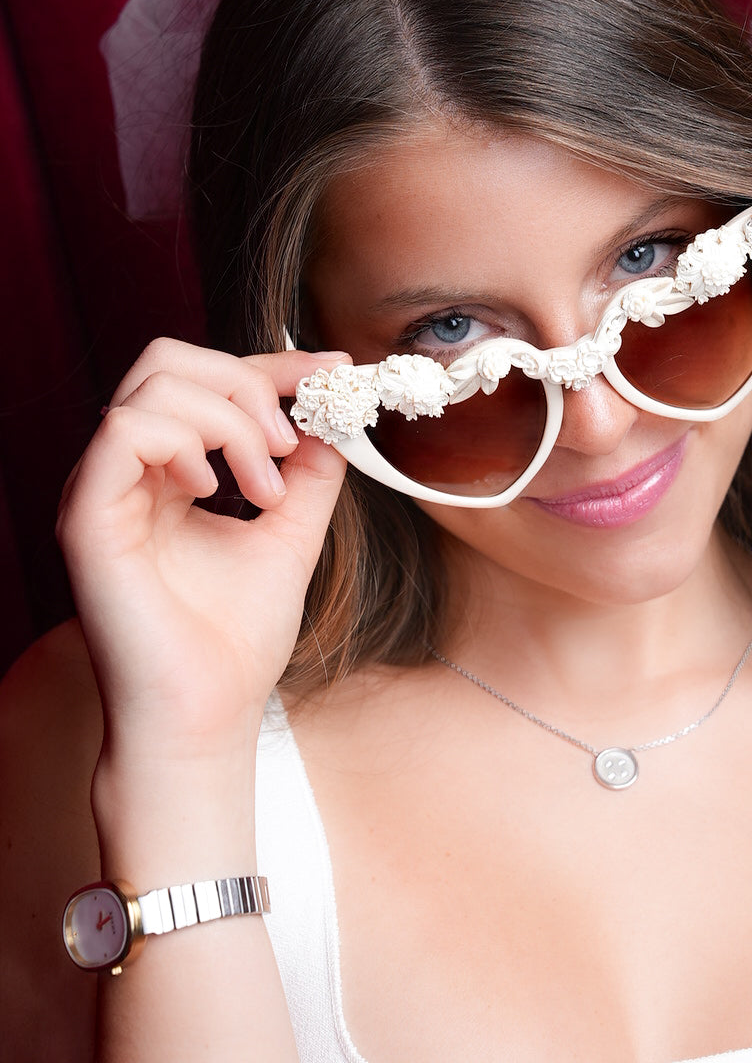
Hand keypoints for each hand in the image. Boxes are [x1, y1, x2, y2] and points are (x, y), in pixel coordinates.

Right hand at [57, 340, 349, 756]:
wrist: (206, 719)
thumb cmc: (234, 643)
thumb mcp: (291, 534)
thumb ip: (309, 472)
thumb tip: (333, 416)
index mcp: (167, 471)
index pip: (209, 379)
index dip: (276, 363)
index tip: (336, 371)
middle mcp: (127, 472)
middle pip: (171, 359)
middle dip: (248, 382)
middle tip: (288, 444)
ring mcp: (102, 490)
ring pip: (155, 383)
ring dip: (230, 420)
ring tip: (262, 487)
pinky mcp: (87, 516)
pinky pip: (127, 429)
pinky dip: (187, 440)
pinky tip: (216, 490)